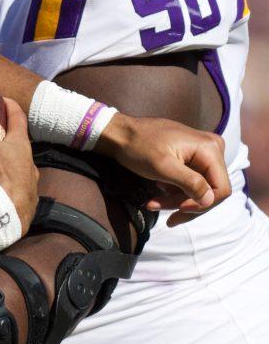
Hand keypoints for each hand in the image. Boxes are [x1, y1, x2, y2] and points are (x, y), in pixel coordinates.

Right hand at [0, 97, 39, 233]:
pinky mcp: (23, 211)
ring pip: (20, 174)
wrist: (4, 217)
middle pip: (20, 148)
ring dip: (9, 170)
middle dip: (8, 142)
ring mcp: (29, 190)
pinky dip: (6, 195)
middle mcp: (30, 167)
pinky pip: (15, 199)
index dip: (10, 107)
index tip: (3, 100)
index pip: (18, 119)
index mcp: (21, 147)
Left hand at [97, 113, 228, 226]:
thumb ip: (189, 183)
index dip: (202, 205)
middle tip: (158, 208)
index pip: (221, 188)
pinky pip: (191, 183)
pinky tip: (156, 193)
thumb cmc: (139, 146)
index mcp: (210, 149)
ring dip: (176, 201)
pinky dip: (174, 193)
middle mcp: (213, 150)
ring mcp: (204, 154)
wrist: (122, 133)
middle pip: (210, 192)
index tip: (178, 210)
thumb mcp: (163, 167)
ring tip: (152, 203)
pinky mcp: (193, 159)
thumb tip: (210, 200)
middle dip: (185, 204)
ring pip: (199, 190)